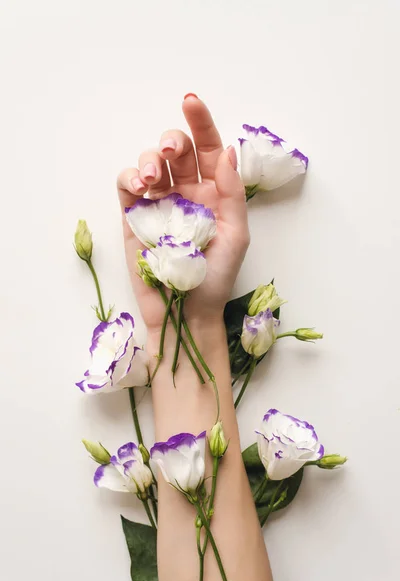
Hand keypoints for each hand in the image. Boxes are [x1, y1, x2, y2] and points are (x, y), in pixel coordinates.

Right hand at [117, 95, 248, 333]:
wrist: (185, 312)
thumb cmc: (215, 278)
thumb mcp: (236, 235)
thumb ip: (232, 193)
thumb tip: (227, 150)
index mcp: (215, 193)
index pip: (208, 149)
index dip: (200, 123)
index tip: (190, 102)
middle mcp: (187, 193)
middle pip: (177, 151)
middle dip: (172, 141)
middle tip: (171, 151)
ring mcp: (160, 204)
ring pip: (151, 164)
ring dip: (150, 160)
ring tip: (152, 179)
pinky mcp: (135, 216)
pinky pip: (127, 185)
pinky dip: (129, 177)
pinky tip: (139, 187)